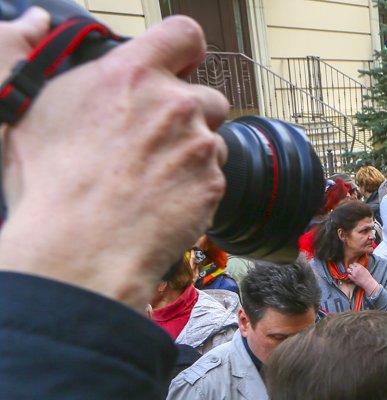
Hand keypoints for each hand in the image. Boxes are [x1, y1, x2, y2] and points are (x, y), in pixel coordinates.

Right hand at [0, 15, 228, 309]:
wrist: (80, 246)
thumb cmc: (49, 183)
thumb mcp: (40, 110)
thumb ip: (81, 82)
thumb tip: (78, 67)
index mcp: (131, 74)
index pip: (184, 34)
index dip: (185, 50)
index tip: (178, 66)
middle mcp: (175, 104)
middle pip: (207, 96)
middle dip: (191, 114)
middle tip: (156, 140)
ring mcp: (199, 146)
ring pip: (213, 139)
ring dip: (195, 153)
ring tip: (154, 177)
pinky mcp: (214, 185)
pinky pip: (215, 179)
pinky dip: (196, 188)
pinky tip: (163, 202)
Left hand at [346, 262, 379, 293]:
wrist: (368, 283)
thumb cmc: (367, 277)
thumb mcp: (365, 270)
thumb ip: (360, 267)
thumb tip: (356, 266)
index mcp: (360, 267)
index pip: (354, 263)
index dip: (354, 265)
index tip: (354, 267)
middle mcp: (356, 270)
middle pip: (350, 265)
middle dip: (351, 267)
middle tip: (352, 269)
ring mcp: (354, 274)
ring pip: (348, 270)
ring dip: (349, 271)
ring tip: (351, 273)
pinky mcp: (352, 278)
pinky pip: (348, 275)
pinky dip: (350, 275)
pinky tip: (352, 276)